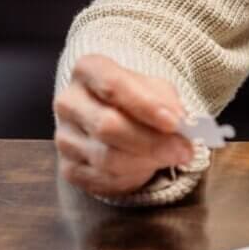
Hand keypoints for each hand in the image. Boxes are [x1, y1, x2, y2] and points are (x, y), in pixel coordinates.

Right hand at [53, 54, 193, 196]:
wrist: (118, 115)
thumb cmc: (139, 96)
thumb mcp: (155, 87)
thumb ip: (166, 101)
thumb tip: (179, 125)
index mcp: (87, 70)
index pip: (112, 85)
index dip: (145, 105)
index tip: (175, 122)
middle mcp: (69, 102)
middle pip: (107, 126)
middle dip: (152, 142)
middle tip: (185, 149)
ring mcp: (64, 137)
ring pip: (107, 157)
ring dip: (146, 161)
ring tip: (172, 156)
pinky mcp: (69, 168)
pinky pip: (103, 179)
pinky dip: (133, 176)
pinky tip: (149, 166)